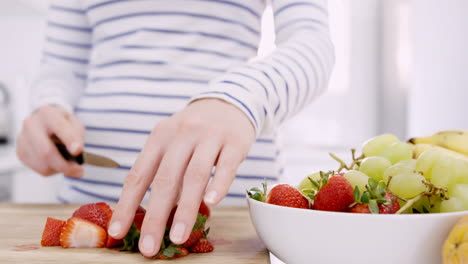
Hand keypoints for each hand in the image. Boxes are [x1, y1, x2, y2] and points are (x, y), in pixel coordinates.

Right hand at [16, 105, 83, 176]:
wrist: (44, 122)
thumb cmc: (63, 124)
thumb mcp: (74, 123)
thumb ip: (77, 135)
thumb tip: (76, 152)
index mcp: (47, 113)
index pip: (59, 127)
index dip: (69, 140)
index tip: (77, 151)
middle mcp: (31, 124)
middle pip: (47, 152)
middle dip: (65, 165)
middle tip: (80, 171)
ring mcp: (22, 139)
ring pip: (43, 164)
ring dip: (61, 169)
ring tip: (70, 165)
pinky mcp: (20, 152)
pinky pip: (39, 169)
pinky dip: (53, 170)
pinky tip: (57, 163)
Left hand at [109, 98, 254, 256]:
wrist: (228, 103)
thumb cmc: (195, 131)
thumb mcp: (172, 142)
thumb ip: (163, 172)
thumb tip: (154, 215)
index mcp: (159, 138)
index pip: (138, 175)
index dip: (126, 205)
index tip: (117, 232)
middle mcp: (181, 135)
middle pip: (165, 179)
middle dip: (155, 217)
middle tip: (149, 247)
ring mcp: (209, 137)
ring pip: (194, 175)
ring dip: (184, 209)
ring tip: (178, 237)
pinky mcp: (234, 141)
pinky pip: (225, 166)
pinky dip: (218, 185)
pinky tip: (211, 203)